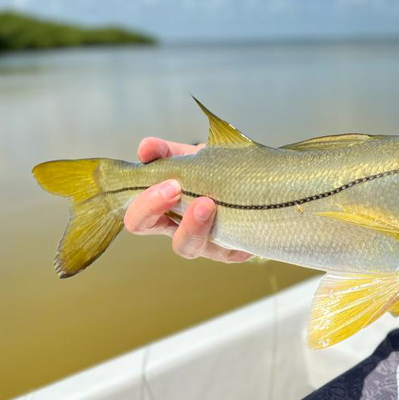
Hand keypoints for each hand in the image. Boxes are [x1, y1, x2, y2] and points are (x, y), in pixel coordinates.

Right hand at [123, 137, 251, 263]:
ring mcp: (204, 243)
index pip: (137, 212)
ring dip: (191, 224)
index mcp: (164, 208)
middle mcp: (178, 228)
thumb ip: (169, 152)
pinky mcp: (233, 251)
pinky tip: (230, 215)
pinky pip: (225, 251)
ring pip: (184, 246)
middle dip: (151, 206)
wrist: (261, 188)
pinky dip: (226, 231)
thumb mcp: (193, 157)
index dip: (140, 196)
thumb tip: (146, 147)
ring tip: (206, 203)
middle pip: (146, 228)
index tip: (157, 172)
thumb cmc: (222, 175)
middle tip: (172, 187)